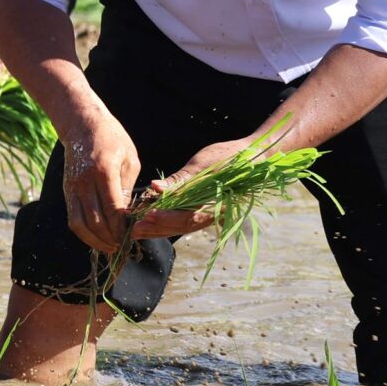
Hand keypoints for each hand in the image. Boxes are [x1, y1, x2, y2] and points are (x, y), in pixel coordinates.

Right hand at [59, 106, 142, 254]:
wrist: (81, 124)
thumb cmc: (112, 138)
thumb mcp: (129, 159)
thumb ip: (128, 188)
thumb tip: (127, 216)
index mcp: (104, 171)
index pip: (112, 209)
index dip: (122, 228)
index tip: (132, 237)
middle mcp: (84, 182)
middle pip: (95, 221)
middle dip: (110, 238)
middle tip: (123, 247)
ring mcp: (72, 187)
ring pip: (79, 224)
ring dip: (94, 240)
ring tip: (109, 248)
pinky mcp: (66, 191)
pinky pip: (73, 218)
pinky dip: (84, 232)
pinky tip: (97, 237)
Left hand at [130, 134, 251, 239]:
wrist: (252, 156)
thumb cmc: (230, 157)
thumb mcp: (203, 165)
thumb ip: (179, 181)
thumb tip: (155, 189)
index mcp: (217, 206)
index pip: (189, 218)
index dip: (167, 218)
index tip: (148, 216)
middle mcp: (212, 214)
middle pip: (182, 226)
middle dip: (157, 228)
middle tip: (134, 229)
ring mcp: (208, 213)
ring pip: (181, 225)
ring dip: (158, 228)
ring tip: (137, 229)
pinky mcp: (203, 208)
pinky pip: (183, 217)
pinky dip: (166, 219)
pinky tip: (150, 219)